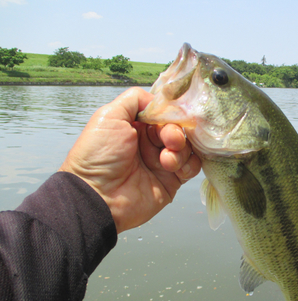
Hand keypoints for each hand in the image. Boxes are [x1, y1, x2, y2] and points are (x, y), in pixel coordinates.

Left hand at [59, 87, 200, 232]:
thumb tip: (158, 100)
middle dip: (175, 132)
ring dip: (181, 149)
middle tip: (168, 140)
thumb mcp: (110, 116)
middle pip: (178, 128)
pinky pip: (192, 166)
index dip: (169, 113)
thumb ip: (134, 99)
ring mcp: (162, 161)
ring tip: (166, 161)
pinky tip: (175, 169)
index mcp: (136, 126)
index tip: (169, 117)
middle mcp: (150, 142)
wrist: (98, 196)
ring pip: (187, 146)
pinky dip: (189, 164)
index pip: (163, 113)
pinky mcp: (172, 181)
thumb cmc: (99, 155)